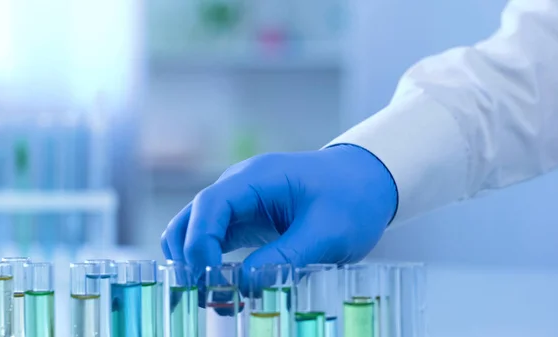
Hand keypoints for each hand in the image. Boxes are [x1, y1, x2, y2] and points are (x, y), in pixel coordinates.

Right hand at [160, 144, 397, 290]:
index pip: (210, 205)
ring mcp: (239, 202)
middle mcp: (239, 186)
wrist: (366, 182)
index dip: (200, 243)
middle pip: (191, 218)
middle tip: (209, 297)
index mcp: (257, 178)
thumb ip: (285, 256)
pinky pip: (213, 239)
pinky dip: (209, 263)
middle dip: (190, 258)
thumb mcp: (327, 232)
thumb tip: (243, 286)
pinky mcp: (245, 219)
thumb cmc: (351, 199)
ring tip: (216, 298)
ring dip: (195, 262)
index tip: (211, 280)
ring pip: (195, 230)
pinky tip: (225, 288)